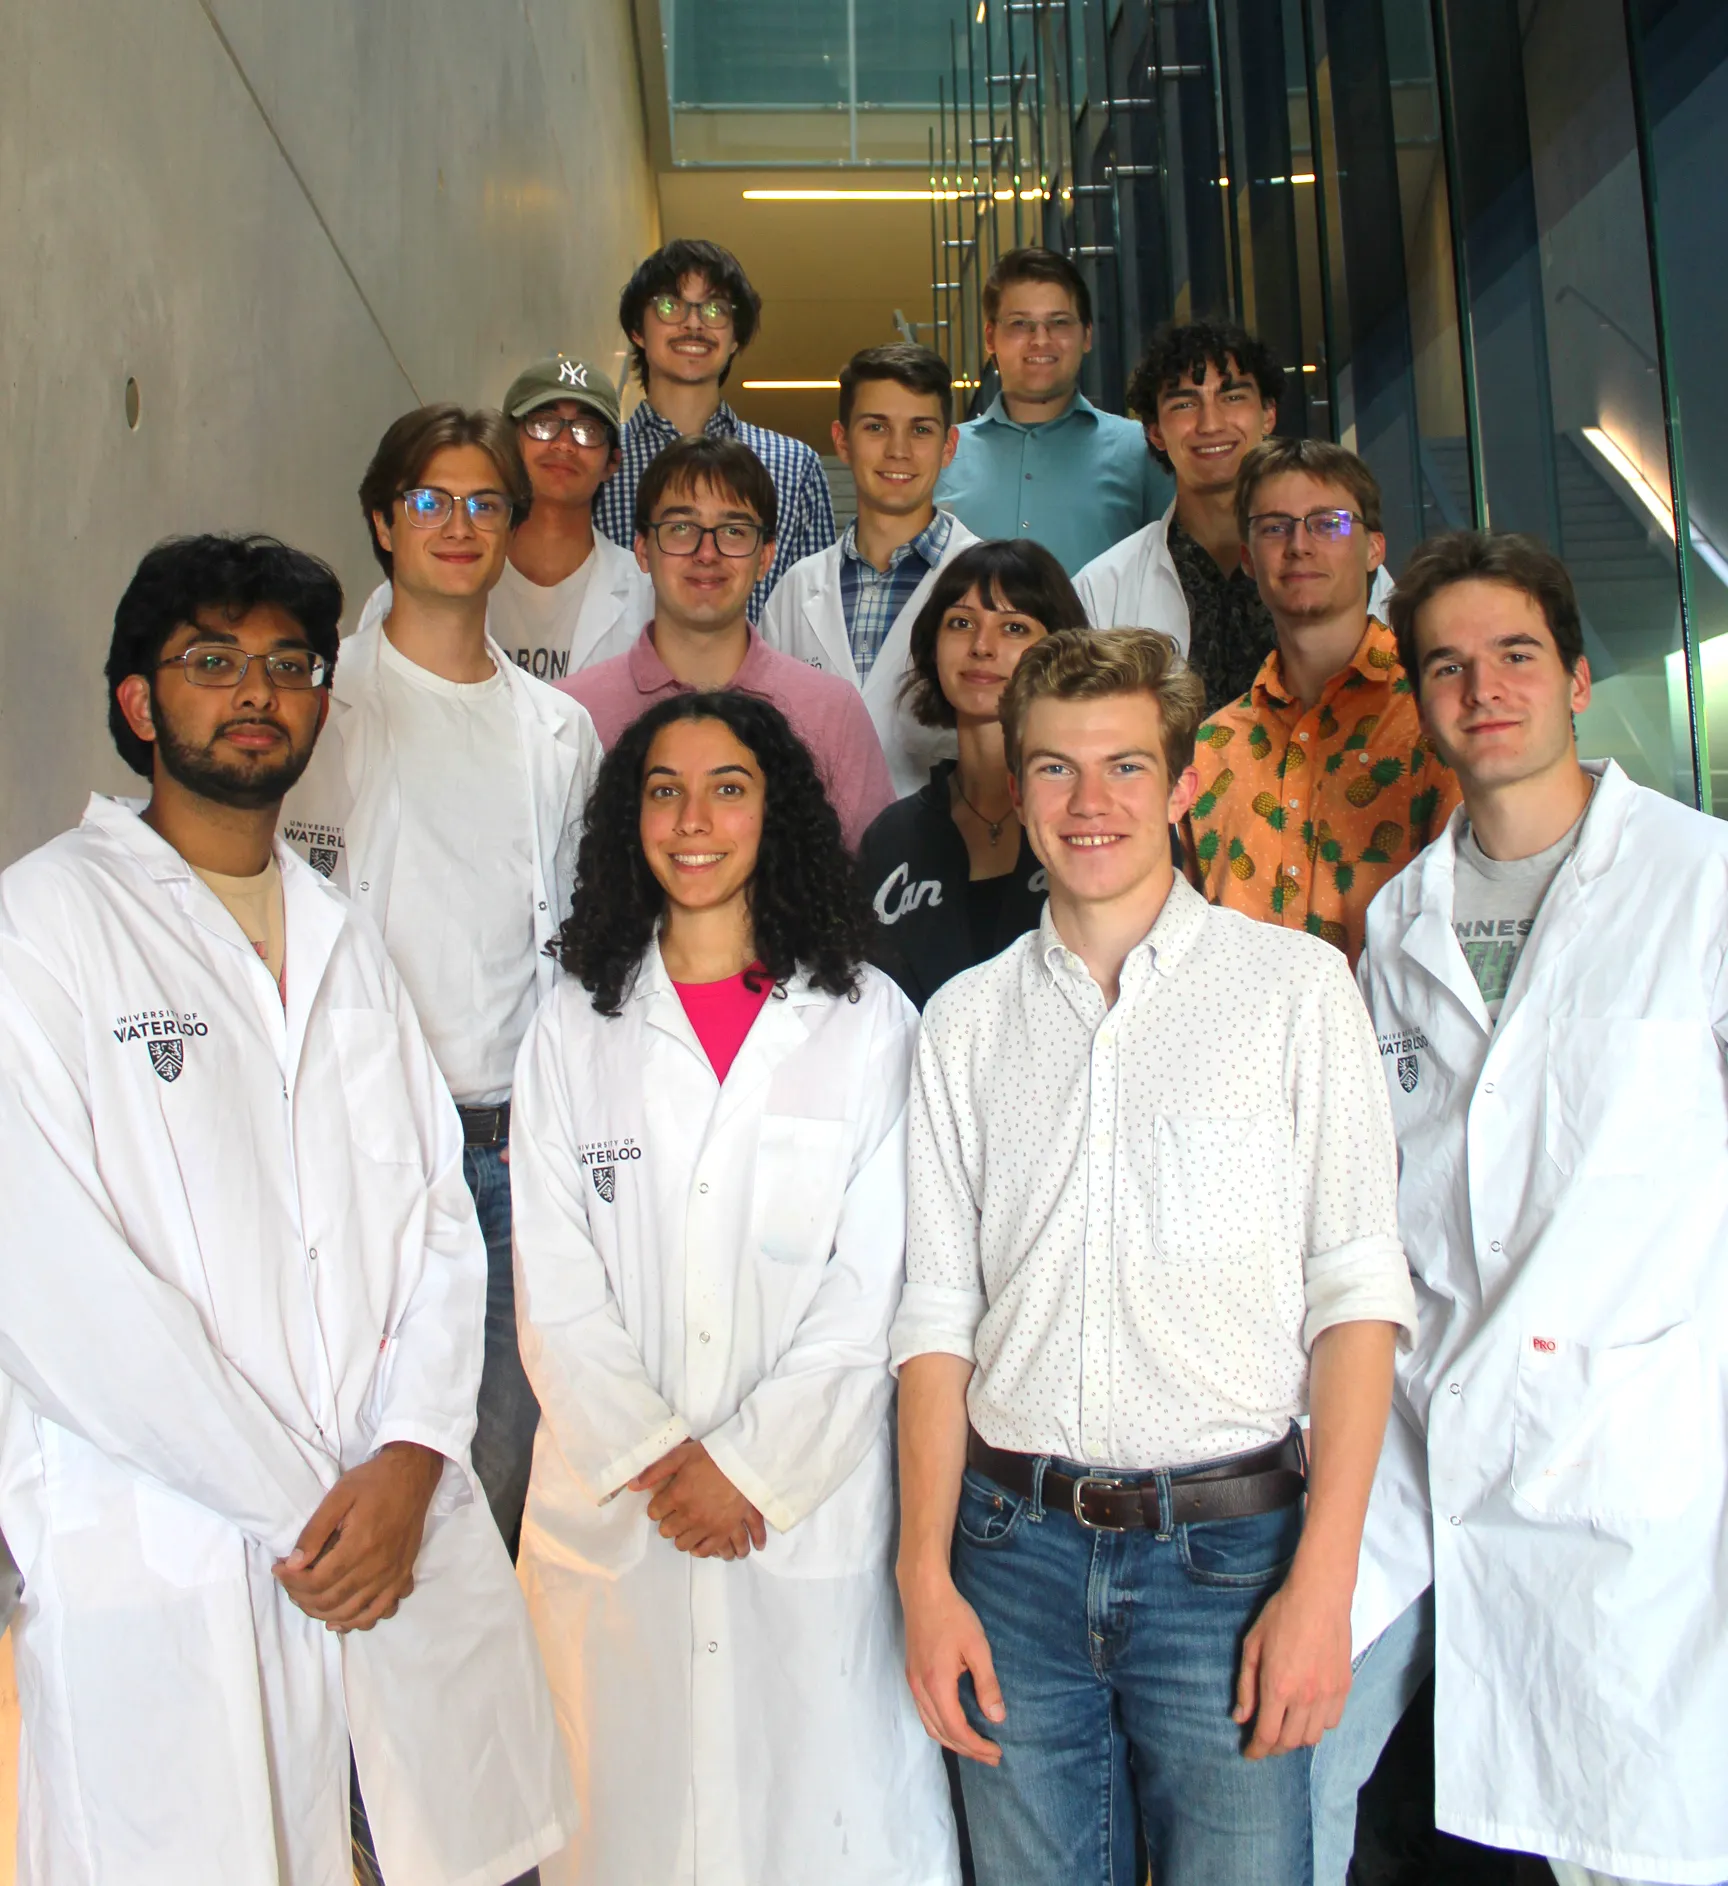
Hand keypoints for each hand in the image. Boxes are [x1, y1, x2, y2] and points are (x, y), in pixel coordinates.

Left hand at [273, 1442, 444, 1631]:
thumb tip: (293, 1563)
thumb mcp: (339, 1495)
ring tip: (307, 1598)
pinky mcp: (403, 1577)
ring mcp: (393, 1576)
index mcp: (360, 1545)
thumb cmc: (373, 1482)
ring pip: (352, 1613)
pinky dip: (359, 1622)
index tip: (278, 1568)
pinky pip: (381, 1612)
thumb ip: (315, 1530)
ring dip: (323, 1613)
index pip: (317, 1581)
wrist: (413, 1476)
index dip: (291, 1581)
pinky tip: (342, 1618)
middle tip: (289, 1581)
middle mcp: (378, 1567)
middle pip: (331, 1601)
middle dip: (301, 1597)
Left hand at [630, 1441, 766, 1558]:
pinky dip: (701, 1549)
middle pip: (667, 1531)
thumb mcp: (681, 1455)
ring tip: (688, 1526)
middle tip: (676, 1513)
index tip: (663, 1503)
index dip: (657, 1507)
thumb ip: (655, 1470)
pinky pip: (706, 1550)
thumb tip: (632, 1485)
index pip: (654, 1513)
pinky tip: (700, 1541)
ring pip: (683, 1544)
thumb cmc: (712, 1455)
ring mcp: (707, 1525)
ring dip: (682, 1536)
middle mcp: (689, 1515)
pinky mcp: (724, 1531)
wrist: (745, 1462)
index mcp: (677, 1495)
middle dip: (668, 1522)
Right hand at [900, 1568, 1004, 1764]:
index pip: (956, 1729)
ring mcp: (913, 1682)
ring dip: (952, 1741)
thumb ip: (987, 1684)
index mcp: (937, 1684)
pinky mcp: (912, 1674)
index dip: (976, 1746)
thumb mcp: (977, 1647)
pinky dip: (941, 1727)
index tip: (996, 1752)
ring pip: (930, 1725)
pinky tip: (955, 1724)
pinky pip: (924, 1713)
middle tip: (991, 1756)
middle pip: (941, 1733)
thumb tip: (997, 1718)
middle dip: (967, 1750)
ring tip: (975, 1746)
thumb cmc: (953, 1615)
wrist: (924, 1591)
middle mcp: (920, 1689)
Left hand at [1232, 1568, 1353, 1758]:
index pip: (1267, 1735)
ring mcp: (1327, 1694)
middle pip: (1290, 1742)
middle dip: (1273, 1747)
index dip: (1256, 1751)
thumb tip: (1240, 1718)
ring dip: (1296, 1739)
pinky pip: (1331, 1722)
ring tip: (1285, 1728)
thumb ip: (1245, 1686)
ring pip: (1312, 1738)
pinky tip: (1307, 1714)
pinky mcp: (1343, 1688)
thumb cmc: (1281, 1615)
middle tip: (1264, 1739)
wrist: (1319, 1597)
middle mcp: (1304, 1698)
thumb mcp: (1252, 1646)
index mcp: (1278, 1688)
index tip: (1249, 1753)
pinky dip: (1317, 1726)